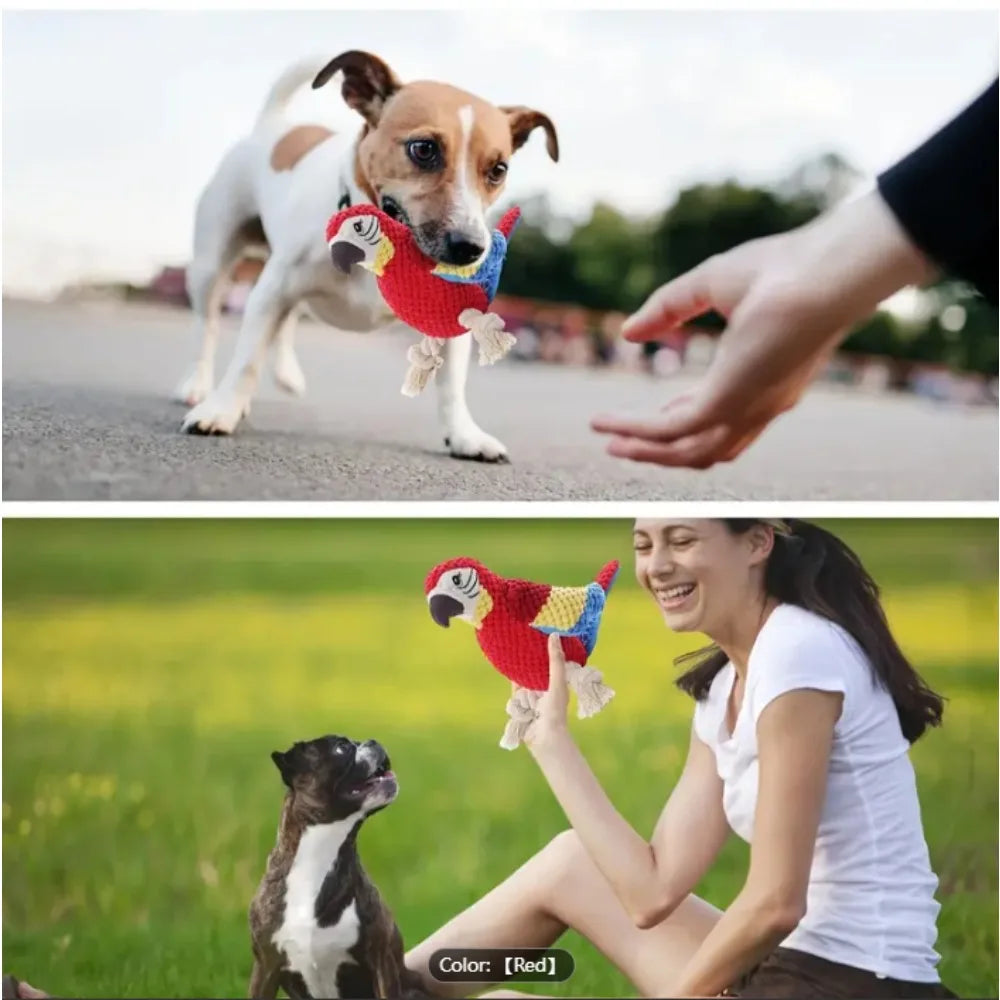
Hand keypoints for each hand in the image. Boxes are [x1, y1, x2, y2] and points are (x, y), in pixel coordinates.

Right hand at [522, 634, 571, 750]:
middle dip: (532, 654)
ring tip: (513, 644)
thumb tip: (554, 635)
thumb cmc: (556, 709)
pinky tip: (506, 664)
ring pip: (525, 674)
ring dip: (521, 664)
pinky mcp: (520, 701)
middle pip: (538, 666)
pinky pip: (514, 686)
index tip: (543, 630)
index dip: (550, 647)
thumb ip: (555, 661)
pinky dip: (512, 677)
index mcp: (559, 682)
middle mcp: (546, 687)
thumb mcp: (558, 681)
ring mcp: (532, 694)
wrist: (544, 737)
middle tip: (524, 634)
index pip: (554, 660)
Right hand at [592, 190, 934, 468]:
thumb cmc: (785, 266)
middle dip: (663, 450)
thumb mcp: (713, 284)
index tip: (658, 413)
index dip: (687, 417)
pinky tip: (608, 425)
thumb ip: (668, 308)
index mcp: (769, 379)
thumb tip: (628, 332)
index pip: (725, 416)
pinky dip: (635, 431)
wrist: (828, 269)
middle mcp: (762, 404)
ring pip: (688, 452)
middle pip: (709, 448)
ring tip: (612, 445)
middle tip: (625, 445)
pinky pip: (670, 431)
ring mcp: (747, 408)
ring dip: (646, 453)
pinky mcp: (727, 402)